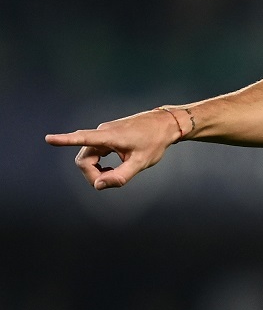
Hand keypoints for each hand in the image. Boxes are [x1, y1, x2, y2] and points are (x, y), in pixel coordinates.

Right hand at [45, 108, 181, 189]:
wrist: (166, 124)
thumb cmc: (155, 142)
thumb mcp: (141, 163)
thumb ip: (120, 177)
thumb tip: (99, 186)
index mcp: (110, 136)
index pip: (83, 138)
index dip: (65, 140)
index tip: (49, 139)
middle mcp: (103, 132)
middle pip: (84, 159)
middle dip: (92, 175)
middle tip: (109, 183)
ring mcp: (104, 133)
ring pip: (89, 157)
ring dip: (97, 170)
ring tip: (116, 174)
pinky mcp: (107, 135)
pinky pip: (95, 153)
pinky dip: (100, 164)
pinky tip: (113, 168)